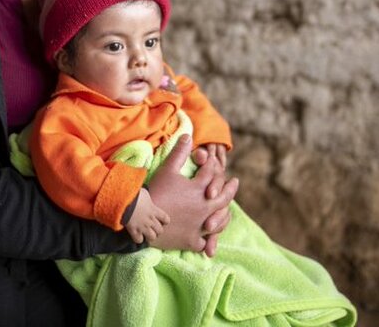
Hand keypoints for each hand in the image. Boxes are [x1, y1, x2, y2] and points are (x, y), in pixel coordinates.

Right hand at [124, 188, 169, 243]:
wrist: (124, 200)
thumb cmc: (134, 194)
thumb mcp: (144, 192)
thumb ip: (147, 198)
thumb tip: (146, 197)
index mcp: (154, 210)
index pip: (166, 219)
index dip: (165, 221)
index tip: (161, 220)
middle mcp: (150, 220)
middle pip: (160, 230)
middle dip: (157, 230)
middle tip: (152, 228)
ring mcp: (143, 227)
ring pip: (152, 237)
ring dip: (149, 236)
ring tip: (146, 233)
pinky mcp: (134, 231)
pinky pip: (139, 240)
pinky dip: (138, 238)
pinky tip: (136, 234)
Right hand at [147, 135, 237, 253]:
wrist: (143, 217)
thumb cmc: (156, 191)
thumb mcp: (168, 169)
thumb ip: (180, 153)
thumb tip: (188, 135)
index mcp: (200, 189)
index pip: (211, 173)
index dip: (211, 165)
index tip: (213, 162)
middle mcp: (205, 207)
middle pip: (224, 197)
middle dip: (230, 188)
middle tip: (235, 182)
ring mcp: (200, 225)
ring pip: (219, 221)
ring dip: (224, 215)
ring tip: (226, 211)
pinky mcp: (192, 241)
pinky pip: (204, 241)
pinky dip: (207, 240)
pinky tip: (208, 237)